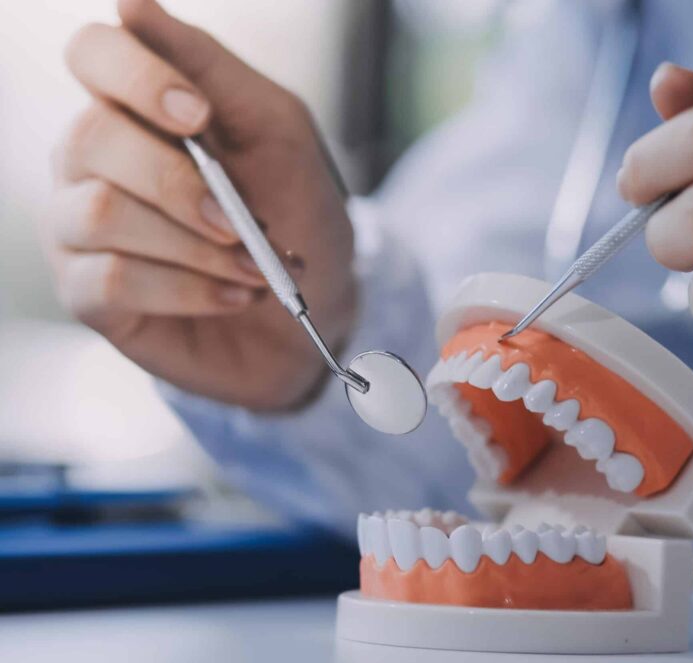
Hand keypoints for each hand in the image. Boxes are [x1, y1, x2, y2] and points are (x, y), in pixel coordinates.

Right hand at [47, 0, 355, 410]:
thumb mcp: (277, 129)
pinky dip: (190, 290)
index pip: (92, 54)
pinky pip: (111, 280)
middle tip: (240, 221)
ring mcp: (80, 229)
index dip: (136, 76)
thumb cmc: (296, 212)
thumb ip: (212, 67)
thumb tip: (132, 4)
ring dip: (195, 245)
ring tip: (251, 266)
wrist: (317, 308)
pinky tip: (234, 295)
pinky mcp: (89, 295)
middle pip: (91, 138)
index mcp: (136, 108)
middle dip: (179, 184)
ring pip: (99, 213)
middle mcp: (92, 161)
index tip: (199, 115)